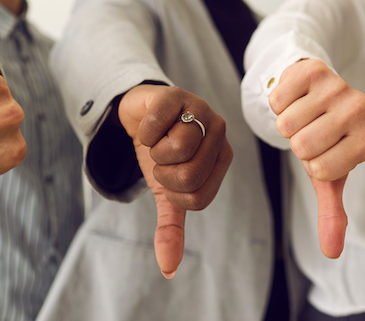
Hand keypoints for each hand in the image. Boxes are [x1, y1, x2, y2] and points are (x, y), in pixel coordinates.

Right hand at [118, 84, 231, 278]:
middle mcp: (219, 132)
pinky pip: (155, 125)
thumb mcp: (165, 193)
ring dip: (153, 150)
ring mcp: (200, 110)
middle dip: (162, 173)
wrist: (142, 114)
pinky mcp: (176, 94)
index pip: (197, 198)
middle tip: (160, 159)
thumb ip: (171, 227)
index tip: (168, 178)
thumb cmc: (161, 152)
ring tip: (157, 139)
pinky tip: (150, 123)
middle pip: (189, 175)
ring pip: (176, 149)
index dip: (173, 195)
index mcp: (223, 158)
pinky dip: (143, 131)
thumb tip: (168, 270)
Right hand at [269, 59, 364, 257]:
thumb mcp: (328, 175)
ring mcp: (340, 85)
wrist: (315, 91)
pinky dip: (278, 101)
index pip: (322, 168)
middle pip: (303, 145)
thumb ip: (332, 213)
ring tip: (303, 114)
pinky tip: (295, 97)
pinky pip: (278, 98)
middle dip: (297, 142)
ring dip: (286, 122)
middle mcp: (362, 109)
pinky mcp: (315, 68)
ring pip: (288, 123)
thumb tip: (331, 253)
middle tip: (310, 130)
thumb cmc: (325, 137)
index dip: (312, 163)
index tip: (322, 149)